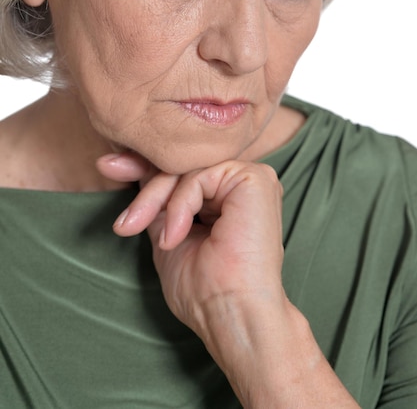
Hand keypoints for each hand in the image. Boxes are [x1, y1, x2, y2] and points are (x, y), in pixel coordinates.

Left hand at [98, 153, 284, 329]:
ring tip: (150, 237)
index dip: (143, 165)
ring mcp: (249, 176)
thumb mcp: (167, 232)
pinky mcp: (254, 178)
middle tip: (124, 220)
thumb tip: (125, 166)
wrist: (232, 313)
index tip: (108, 167)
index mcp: (225, 193)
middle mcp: (238, 181)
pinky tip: (174, 236)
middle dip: (143, 187)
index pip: (179, 167)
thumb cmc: (205, 288)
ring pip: (185, 168)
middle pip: (180, 165)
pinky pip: (198, 176)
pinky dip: (178, 206)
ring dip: (156, 202)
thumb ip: (157, 201)